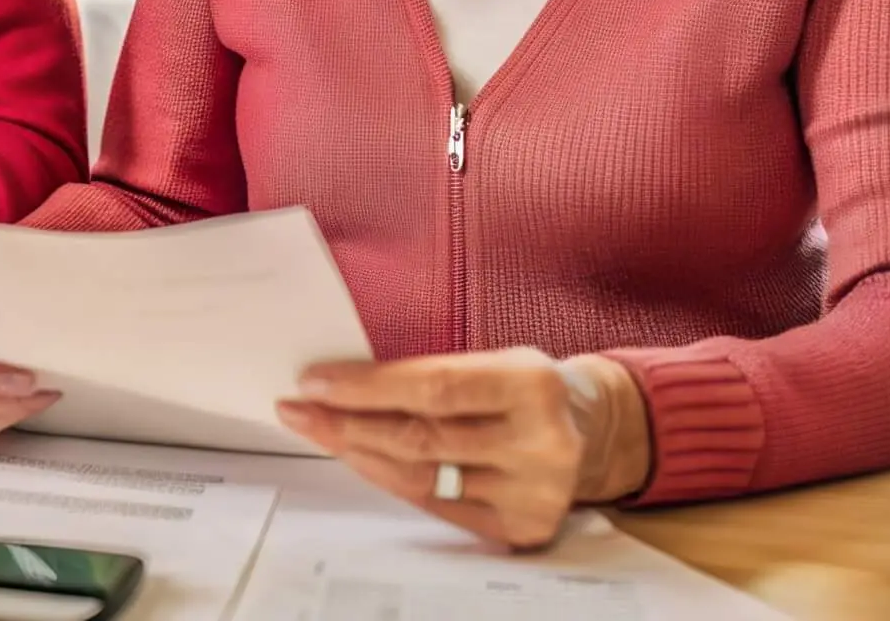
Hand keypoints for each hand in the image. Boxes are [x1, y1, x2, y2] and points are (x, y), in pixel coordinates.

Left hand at [276, 349, 651, 549]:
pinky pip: (437, 507)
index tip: (314, 383)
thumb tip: (341, 385)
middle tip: (299, 410)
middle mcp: (541, 442)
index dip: (367, 387)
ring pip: (422, 477)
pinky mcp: (523, 527)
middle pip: (420, 437)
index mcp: (533, 383)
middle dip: (347, 423)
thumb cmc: (522, 388)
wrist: (590, 431)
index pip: (433, 387)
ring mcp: (534, 492)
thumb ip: (431, 375)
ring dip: (361, 453)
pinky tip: (364, 461)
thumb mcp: (493, 361)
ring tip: (323, 432)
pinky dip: (393, 482)